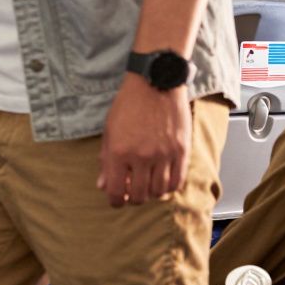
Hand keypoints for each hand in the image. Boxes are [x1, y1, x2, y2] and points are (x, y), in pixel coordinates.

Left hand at [97, 73, 190, 207]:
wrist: (155, 83)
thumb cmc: (129, 105)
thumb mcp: (109, 131)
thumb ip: (106, 161)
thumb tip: (103, 186)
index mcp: (118, 152)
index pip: (116, 191)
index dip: (115, 201)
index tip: (116, 200)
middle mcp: (141, 156)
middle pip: (139, 196)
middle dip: (133, 199)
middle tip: (132, 193)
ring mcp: (163, 154)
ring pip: (159, 192)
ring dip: (152, 194)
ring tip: (148, 186)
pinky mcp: (181, 151)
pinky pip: (177, 181)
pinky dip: (169, 187)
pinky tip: (163, 182)